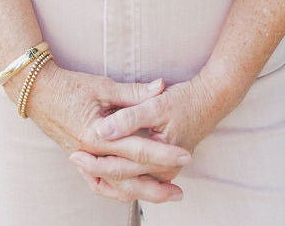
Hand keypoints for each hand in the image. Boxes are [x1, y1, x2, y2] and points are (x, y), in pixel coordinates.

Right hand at [18, 63, 192, 203]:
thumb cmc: (69, 85)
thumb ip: (133, 91)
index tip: (185, 156)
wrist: (36, 91)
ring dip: (141, 192)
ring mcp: (83, 159)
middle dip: (156, 185)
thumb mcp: (103, 85)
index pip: (138, 148)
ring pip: (115, 185)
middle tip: (180, 191)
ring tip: (164, 195)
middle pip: (129, 177)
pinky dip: (117, 190)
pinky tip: (133, 192)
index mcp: (97, 134)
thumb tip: (161, 86)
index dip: (163, 154)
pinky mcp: (78, 160)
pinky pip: (100, 183)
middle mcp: (91, 153)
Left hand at [68, 72, 232, 201]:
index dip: (95, 162)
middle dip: (95, 172)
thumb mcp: (157, 104)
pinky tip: (101, 165)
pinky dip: (118, 175)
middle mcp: (163, 171)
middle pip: (122, 182)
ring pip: (128, 185)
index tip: (73, 153)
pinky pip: (136, 178)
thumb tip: (102, 130)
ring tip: (82, 165)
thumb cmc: (186, 99)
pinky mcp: (163, 166)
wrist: (212, 99)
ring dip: (106, 177)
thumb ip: (129, 118)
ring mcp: (164, 171)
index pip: (121, 169)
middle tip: (72, 158)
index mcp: (161, 159)